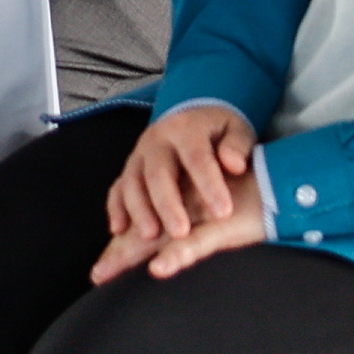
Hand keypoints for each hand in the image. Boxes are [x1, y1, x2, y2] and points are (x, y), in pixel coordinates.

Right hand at [94, 102, 267, 282]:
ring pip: (132, 182)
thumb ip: (238, 145)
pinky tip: (119, 229)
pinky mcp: (129, 169)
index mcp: (186, 129)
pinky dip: (116, 208)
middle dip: (168, 205)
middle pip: (158, 173)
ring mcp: (139, 154)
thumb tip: (233, 164)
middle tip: (181, 233)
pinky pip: (117, 188)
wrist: (192, 117)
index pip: (196, 157)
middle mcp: (156, 140)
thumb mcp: (237, 129)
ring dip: (139, 210)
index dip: (209, 185)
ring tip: (151, 235)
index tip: (223, 213)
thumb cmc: (219, 132)